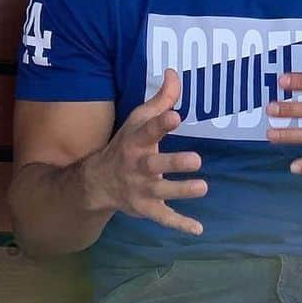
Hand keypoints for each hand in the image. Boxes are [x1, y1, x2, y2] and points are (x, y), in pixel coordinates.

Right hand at [87, 67, 206, 234]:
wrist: (99, 181)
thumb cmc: (126, 146)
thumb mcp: (138, 120)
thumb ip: (161, 99)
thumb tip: (175, 72)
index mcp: (136, 142)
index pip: (148, 131)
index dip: (161, 124)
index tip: (176, 116)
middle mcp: (138, 166)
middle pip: (155, 165)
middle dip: (174, 163)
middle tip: (196, 159)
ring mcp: (142, 190)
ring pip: (163, 192)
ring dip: (182, 190)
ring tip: (202, 187)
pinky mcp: (147, 208)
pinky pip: (163, 218)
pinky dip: (179, 225)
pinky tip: (198, 230)